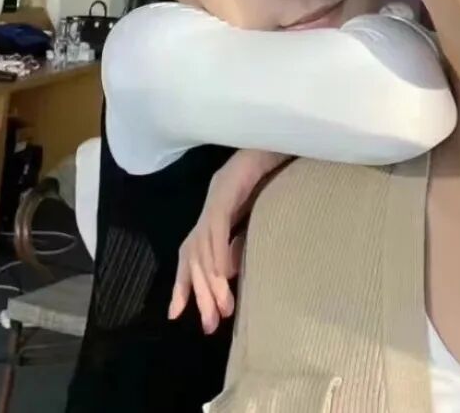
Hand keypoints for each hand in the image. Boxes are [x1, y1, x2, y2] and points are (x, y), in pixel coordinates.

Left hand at [168, 149, 288, 332]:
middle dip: (199, 292)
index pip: (193, 250)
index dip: (183, 281)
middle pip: (194, 254)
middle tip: (210, 324)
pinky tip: (222, 275)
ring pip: (202, 245)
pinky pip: (216, 226)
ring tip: (221, 308)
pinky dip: (217, 252)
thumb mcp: (259, 212)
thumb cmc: (276, 170)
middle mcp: (211, 203)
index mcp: (217, 209)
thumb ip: (242, 238)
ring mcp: (217, 194)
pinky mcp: (226, 187)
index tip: (176, 313)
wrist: (282, 136)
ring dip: (210, 280)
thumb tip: (231, 270)